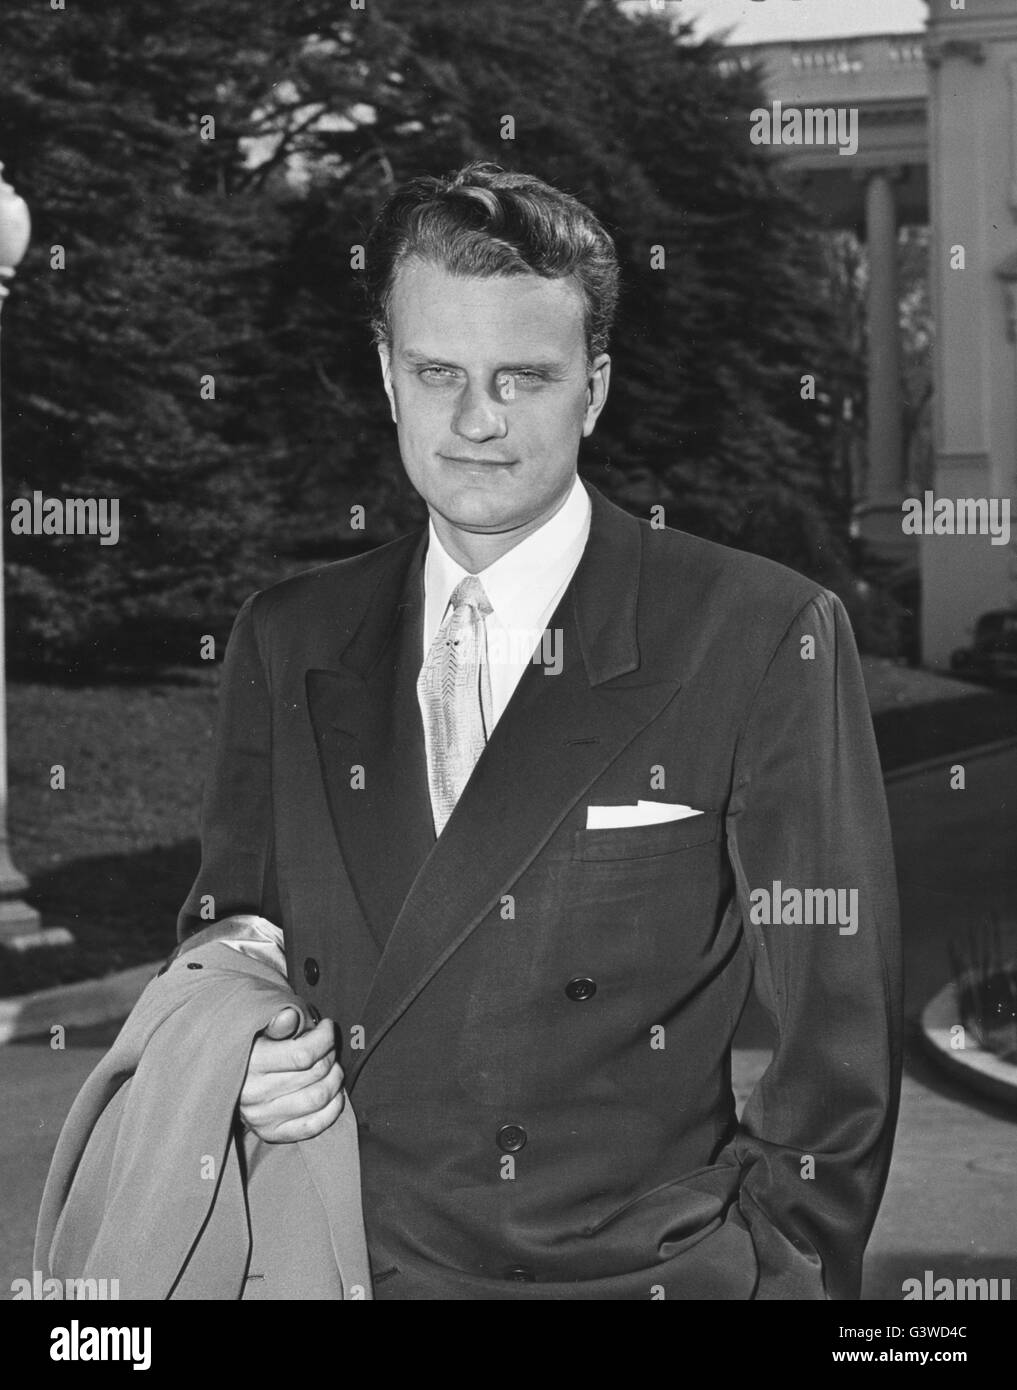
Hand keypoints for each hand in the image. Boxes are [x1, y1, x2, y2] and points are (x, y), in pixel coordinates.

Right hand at [239, 1007, 344, 1142]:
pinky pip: (312, 1126)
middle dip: (330, 1055)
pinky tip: (335, 1094)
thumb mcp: (258, 1030)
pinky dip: (332, 1109)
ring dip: (334, 1080)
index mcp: (250, 1063)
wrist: (228, 1081)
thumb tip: (289, 1016)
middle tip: (329, 1048)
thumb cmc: (251, 1049)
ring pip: (317, 1098)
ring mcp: (262, 1117)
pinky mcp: (271, 1133)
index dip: (325, 1038)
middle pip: (314, 1074)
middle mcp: (253, 1094)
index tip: (327, 1027)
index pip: (303, 1054)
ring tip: (332, 1068)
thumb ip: (275, 1023)